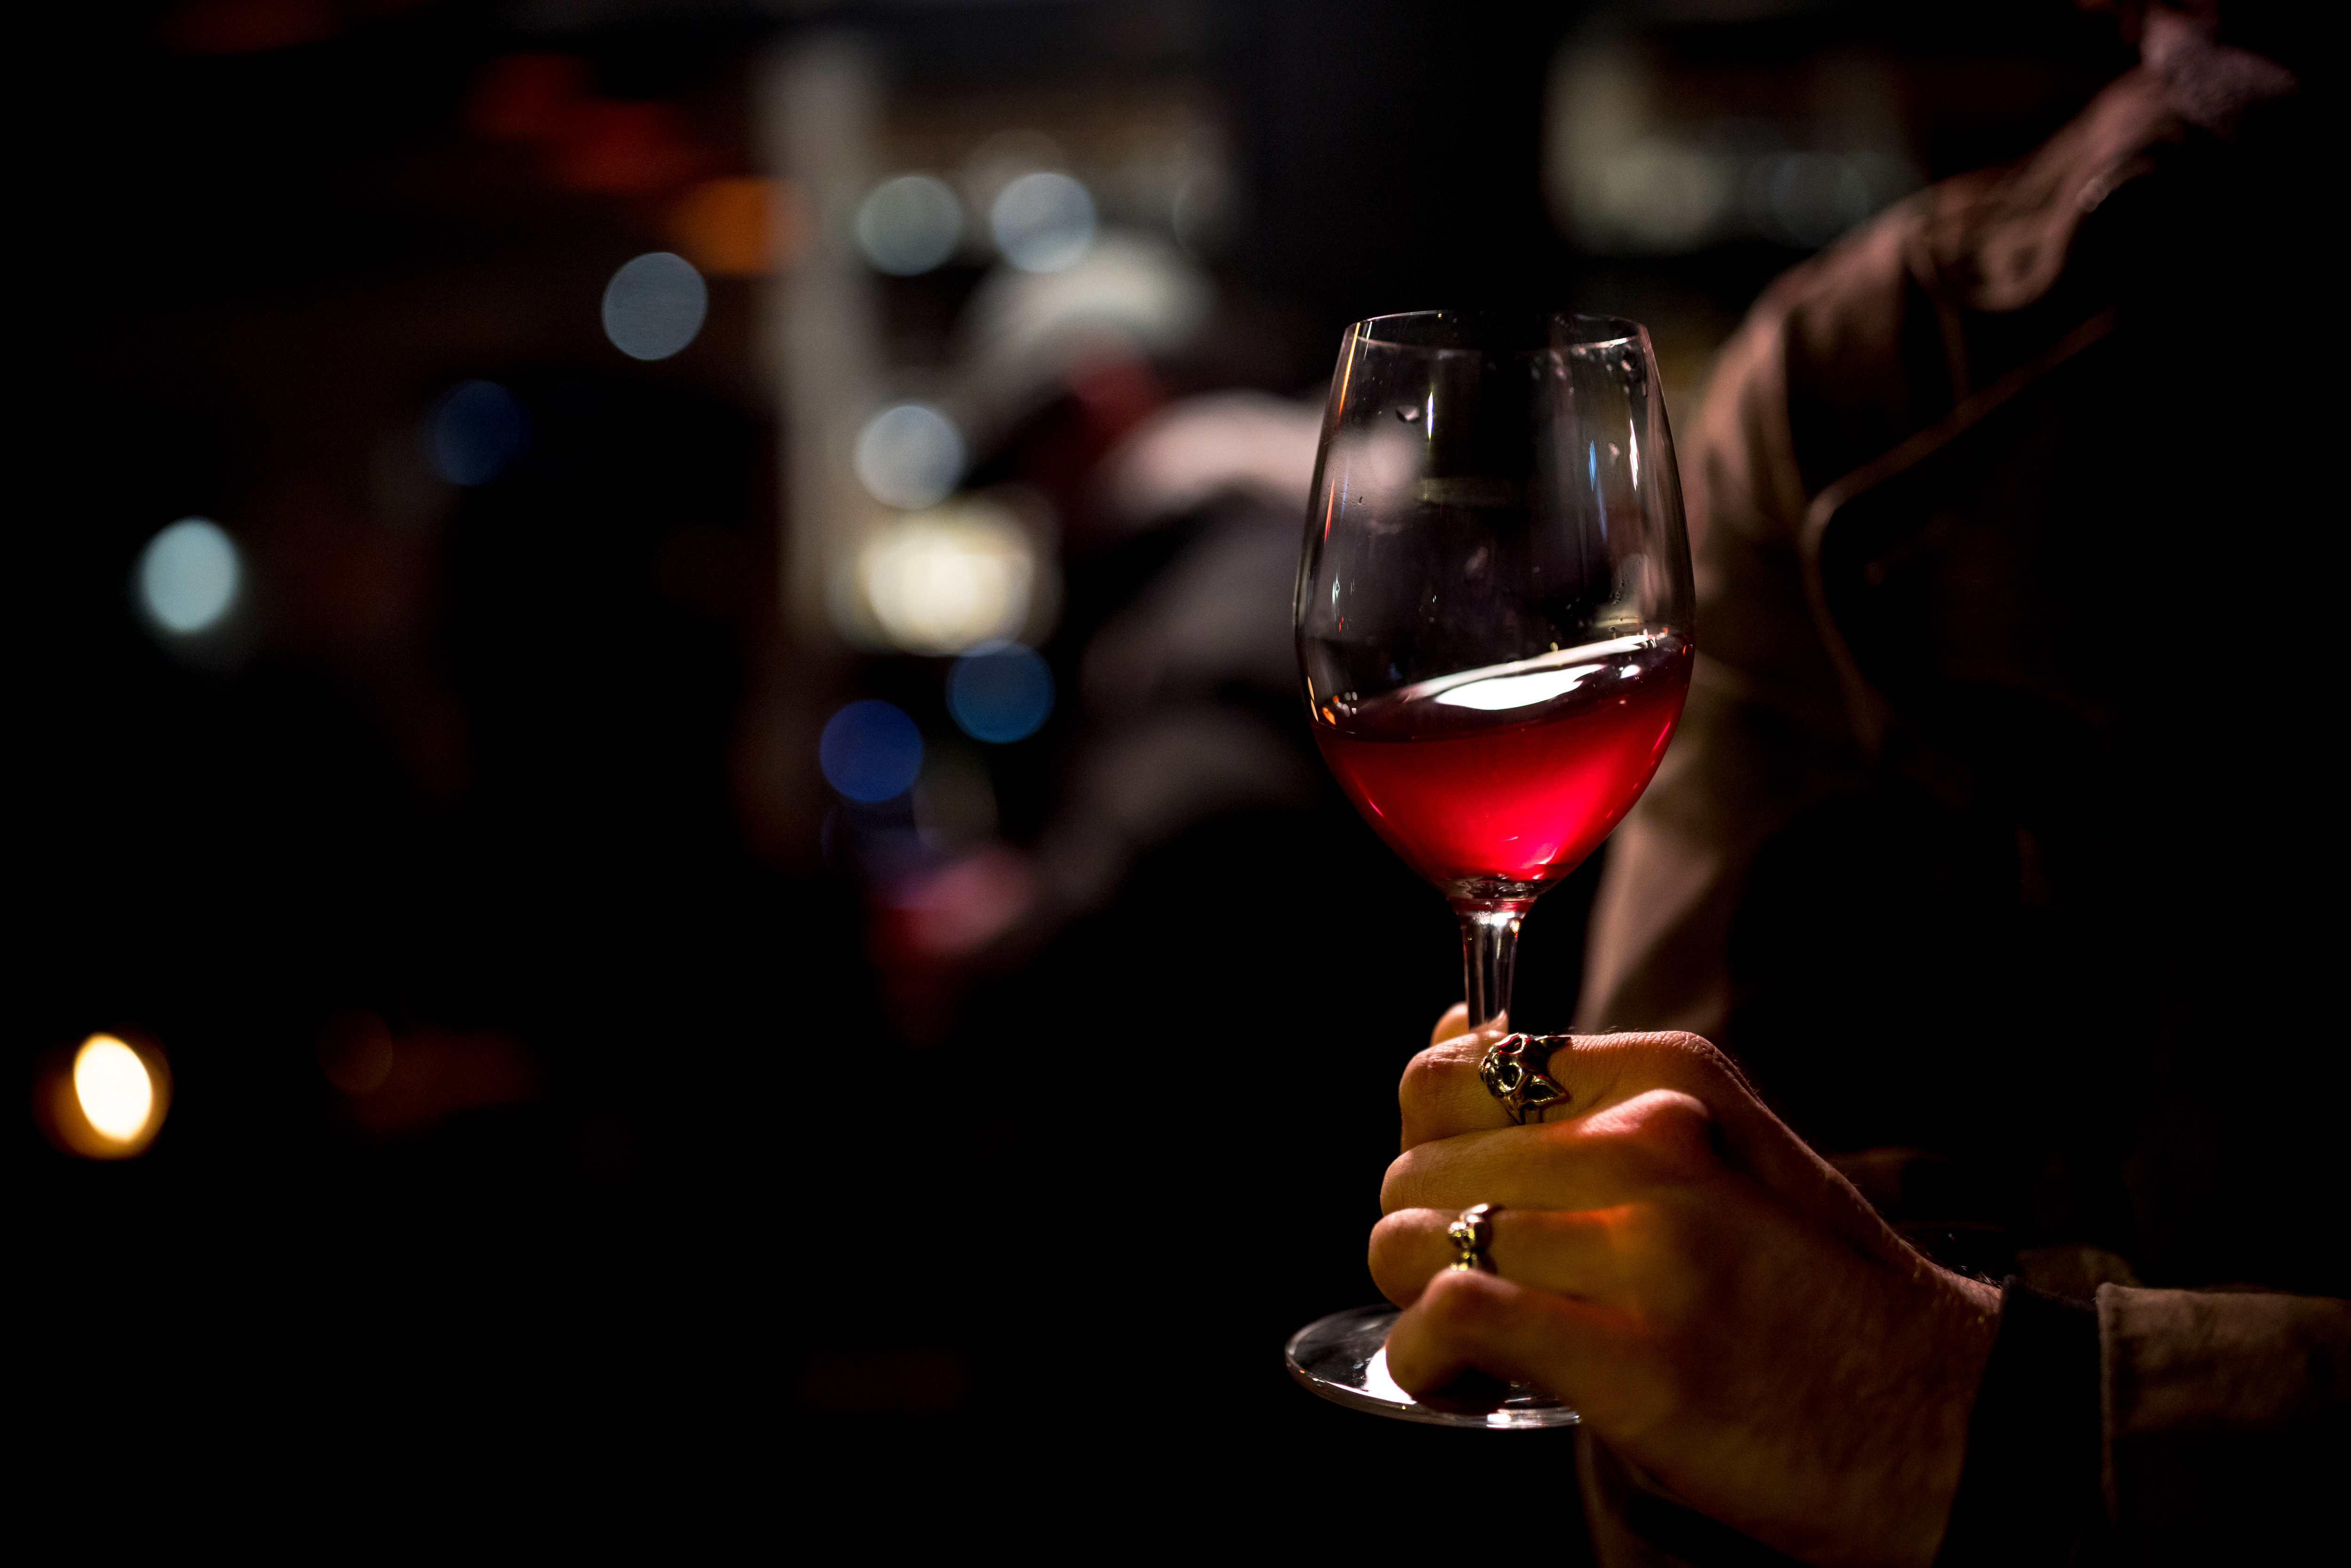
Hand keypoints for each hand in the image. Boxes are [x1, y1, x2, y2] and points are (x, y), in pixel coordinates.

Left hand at [1374, 1007, 1998, 1567]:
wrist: (1941, 1419)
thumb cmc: (1808, 1288)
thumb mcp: (1712, 1148)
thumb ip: (1580, 1099)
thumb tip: (1452, 1028)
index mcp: (1667, 1079)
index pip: (1449, 1072)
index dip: (1427, 1148)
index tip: (1461, 1203)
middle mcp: (1652, 1143)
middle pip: (1419, 1164)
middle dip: (1414, 1233)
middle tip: (1469, 1288)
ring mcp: (1644, 1249)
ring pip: (1412, 1237)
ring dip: (1411, 1302)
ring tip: (1469, 1343)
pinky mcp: (1632, 1358)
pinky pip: (1452, 1316)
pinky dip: (1424, 1356)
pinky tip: (1459, 1379)